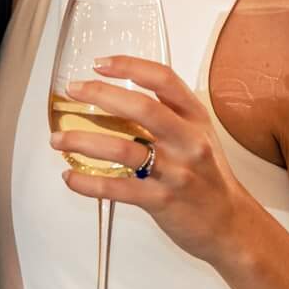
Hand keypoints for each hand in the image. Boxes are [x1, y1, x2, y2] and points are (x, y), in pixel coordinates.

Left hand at [52, 57, 250, 264]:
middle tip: (73, 91)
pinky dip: (88, 183)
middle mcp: (187, 141)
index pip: (163, 80)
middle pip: (140, 107)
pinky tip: (70, 178)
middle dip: (100, 95)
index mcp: (196, 119)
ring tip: (58, 140)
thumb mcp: (200, 136)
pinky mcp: (162, 201)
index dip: (129, 67)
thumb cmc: (210, 179)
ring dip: (82, 141)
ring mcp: (175, 172)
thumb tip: (123, 98)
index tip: (100, 64)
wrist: (230, 225)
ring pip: (122, 149)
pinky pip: (117, 188)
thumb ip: (170, 115)